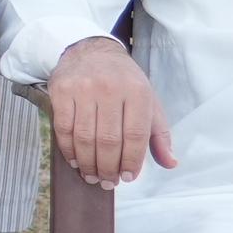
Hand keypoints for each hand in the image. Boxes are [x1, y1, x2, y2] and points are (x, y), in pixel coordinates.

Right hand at [47, 35, 174, 187]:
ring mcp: (83, 89)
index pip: (135, 136)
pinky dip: (69, 150)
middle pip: (109, 140)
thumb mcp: (148, 101)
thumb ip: (159, 134)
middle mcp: (110, 89)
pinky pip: (64, 129)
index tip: (128, 177)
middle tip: (107, 182)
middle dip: (108, 168)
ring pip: (85, 138)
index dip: (131, 161)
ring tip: (92, 176)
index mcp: (137, 92)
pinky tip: (75, 161)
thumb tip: (170, 163)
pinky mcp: (62, 91)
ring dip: (88, 164)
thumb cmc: (124, 81)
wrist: (91, 50)